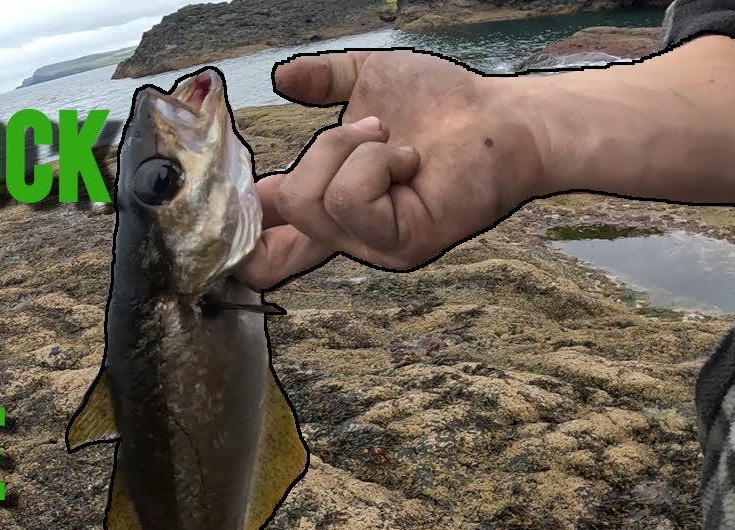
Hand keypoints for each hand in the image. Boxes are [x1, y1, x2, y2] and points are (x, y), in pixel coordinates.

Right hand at [235, 50, 546, 289]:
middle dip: (314, 156)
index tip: (235, 197)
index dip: (239, 231)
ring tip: (395, 141)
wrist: (500, 117)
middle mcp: (349, 234)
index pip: (265, 246)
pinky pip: (349, 200)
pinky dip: (375, 163)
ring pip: (311, 202)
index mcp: (334, 206)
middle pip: (275, 220)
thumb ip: (322, 80)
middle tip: (367, 130)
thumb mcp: (370, 79)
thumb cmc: (445, 103)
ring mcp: (372, 244)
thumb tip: (281, 78)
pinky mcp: (398, 244)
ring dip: (349, 149)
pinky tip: (410, 159)